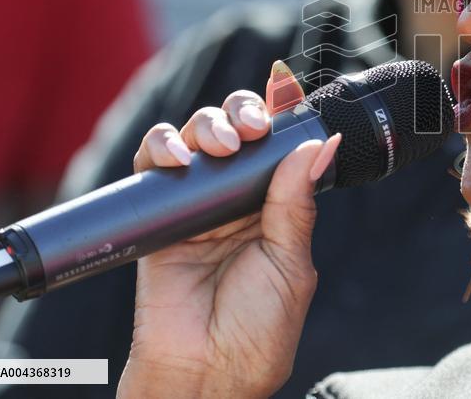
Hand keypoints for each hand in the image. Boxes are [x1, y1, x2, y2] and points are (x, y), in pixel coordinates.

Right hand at [117, 76, 340, 397]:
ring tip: (222, 146)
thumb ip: (295, 204)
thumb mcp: (290, 263)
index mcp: (275, 208)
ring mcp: (194, 205)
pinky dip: (161, 149)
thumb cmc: (257, 328)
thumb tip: (318, 146)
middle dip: (243, 114)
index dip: (279, 117)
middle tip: (253, 129)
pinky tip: (177, 157)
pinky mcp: (156, 216)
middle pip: (235, 131)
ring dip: (207, 126)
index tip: (287, 99)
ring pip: (195, 138)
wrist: (209, 373)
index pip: (275, 147)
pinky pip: (151, 168)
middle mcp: (234, 200)